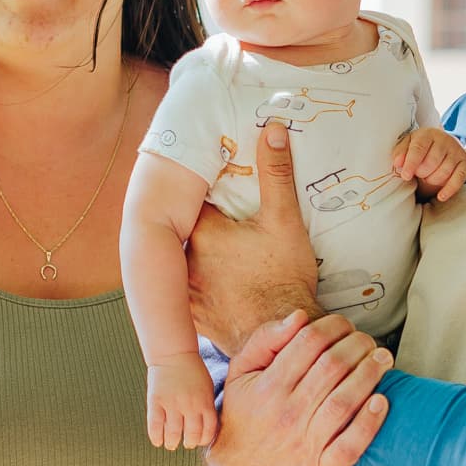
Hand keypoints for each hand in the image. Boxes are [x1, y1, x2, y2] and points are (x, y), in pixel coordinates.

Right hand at [145, 358, 218, 450]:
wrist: (174, 353)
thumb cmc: (193, 372)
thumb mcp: (207, 388)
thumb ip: (207, 407)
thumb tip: (208, 430)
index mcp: (205, 402)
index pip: (208, 431)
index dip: (203, 440)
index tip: (198, 441)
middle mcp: (190, 405)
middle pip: (191, 434)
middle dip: (188, 443)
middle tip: (185, 443)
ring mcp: (172, 403)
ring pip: (172, 433)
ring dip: (172, 442)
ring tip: (170, 444)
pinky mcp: (156, 401)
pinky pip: (155, 425)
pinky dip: (156, 437)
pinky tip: (157, 441)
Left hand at [185, 121, 320, 348]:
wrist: (282, 336)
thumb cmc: (284, 279)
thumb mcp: (284, 221)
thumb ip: (276, 175)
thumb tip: (272, 129)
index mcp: (205, 232)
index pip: (191, 199)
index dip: (202, 189)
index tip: (213, 182)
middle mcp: (187, 260)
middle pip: (184, 230)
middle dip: (196, 222)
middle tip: (218, 219)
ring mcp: (187, 290)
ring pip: (181, 262)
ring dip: (193, 254)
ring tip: (215, 250)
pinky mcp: (193, 315)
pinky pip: (185, 292)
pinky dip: (193, 284)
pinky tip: (209, 281)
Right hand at [205, 309, 388, 465]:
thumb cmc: (246, 418)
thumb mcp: (240, 376)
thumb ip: (265, 341)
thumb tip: (299, 317)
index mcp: (267, 388)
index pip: (308, 343)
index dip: (333, 326)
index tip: (344, 326)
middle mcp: (286, 414)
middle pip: (332, 367)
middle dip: (358, 345)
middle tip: (368, 341)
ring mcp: (305, 445)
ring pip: (345, 401)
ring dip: (370, 374)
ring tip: (382, 359)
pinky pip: (352, 444)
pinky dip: (370, 422)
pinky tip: (382, 401)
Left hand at [396, 125, 465, 202]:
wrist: (439, 145)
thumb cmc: (420, 148)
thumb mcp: (406, 146)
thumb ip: (400, 153)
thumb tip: (398, 163)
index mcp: (427, 134)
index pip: (419, 148)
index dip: (411, 163)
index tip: (405, 176)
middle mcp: (445, 140)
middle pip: (432, 162)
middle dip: (422, 173)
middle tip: (418, 174)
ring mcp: (456, 151)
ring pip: (444, 172)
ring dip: (432, 180)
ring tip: (427, 177)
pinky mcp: (465, 163)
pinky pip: (459, 179)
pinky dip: (450, 189)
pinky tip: (441, 196)